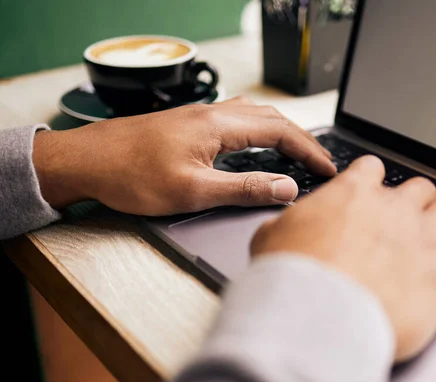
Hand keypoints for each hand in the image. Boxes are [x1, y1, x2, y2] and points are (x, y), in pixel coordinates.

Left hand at [32, 97, 334, 213]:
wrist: (86, 161)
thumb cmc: (130, 175)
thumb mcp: (193, 191)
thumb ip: (244, 189)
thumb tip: (285, 188)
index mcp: (218, 125)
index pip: (281, 132)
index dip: (310, 151)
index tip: (328, 169)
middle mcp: (212, 114)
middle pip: (272, 120)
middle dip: (302, 140)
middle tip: (321, 163)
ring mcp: (200, 117)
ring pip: (255, 117)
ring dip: (282, 133)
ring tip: (298, 153)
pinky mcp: (189, 125)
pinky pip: (237, 121)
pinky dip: (260, 132)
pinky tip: (257, 145)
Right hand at [251, 156, 435, 360]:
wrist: (316, 316)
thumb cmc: (291, 277)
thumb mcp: (271, 238)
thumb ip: (288, 223)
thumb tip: (286, 224)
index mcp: (354, 194)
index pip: (373, 169)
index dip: (372, 181)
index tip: (371, 192)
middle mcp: (395, 210)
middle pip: (420, 187)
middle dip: (415, 200)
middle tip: (408, 217)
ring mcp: (424, 241)